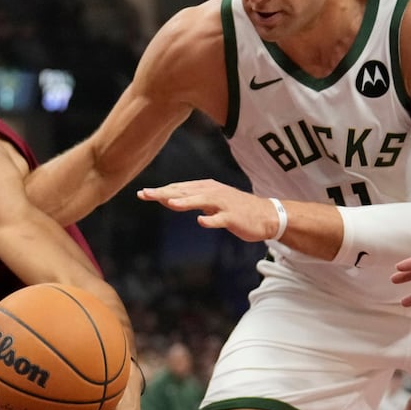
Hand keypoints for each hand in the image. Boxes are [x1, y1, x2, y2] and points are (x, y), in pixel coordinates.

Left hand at [138, 180, 279, 241]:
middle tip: (145, 194)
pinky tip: (201, 221)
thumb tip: (168, 199)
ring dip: (186, 201)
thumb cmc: (236, 208)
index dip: (161, 190)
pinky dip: (211, 220)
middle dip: (165, 192)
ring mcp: (224, 204)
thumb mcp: (211, 201)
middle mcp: (214, 193)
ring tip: (170, 203)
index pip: (180, 188)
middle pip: (186, 191)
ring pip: (202, 201)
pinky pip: (221, 219)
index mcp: (207, 188)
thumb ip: (191, 200)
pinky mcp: (234, 217)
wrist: (267, 215)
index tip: (142, 193)